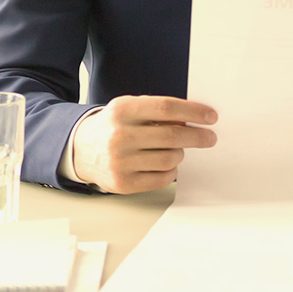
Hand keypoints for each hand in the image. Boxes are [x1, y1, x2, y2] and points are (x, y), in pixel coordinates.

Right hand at [72, 96, 216, 193]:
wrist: (82, 150)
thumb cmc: (114, 127)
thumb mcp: (130, 109)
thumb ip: (158, 112)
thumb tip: (192, 121)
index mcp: (121, 110)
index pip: (165, 108)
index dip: (192, 112)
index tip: (210, 117)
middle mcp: (119, 136)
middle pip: (171, 136)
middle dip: (197, 137)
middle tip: (209, 137)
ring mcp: (120, 162)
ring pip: (170, 159)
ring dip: (179, 154)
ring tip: (175, 151)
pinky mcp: (123, 183)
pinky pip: (162, 179)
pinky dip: (171, 172)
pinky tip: (166, 166)